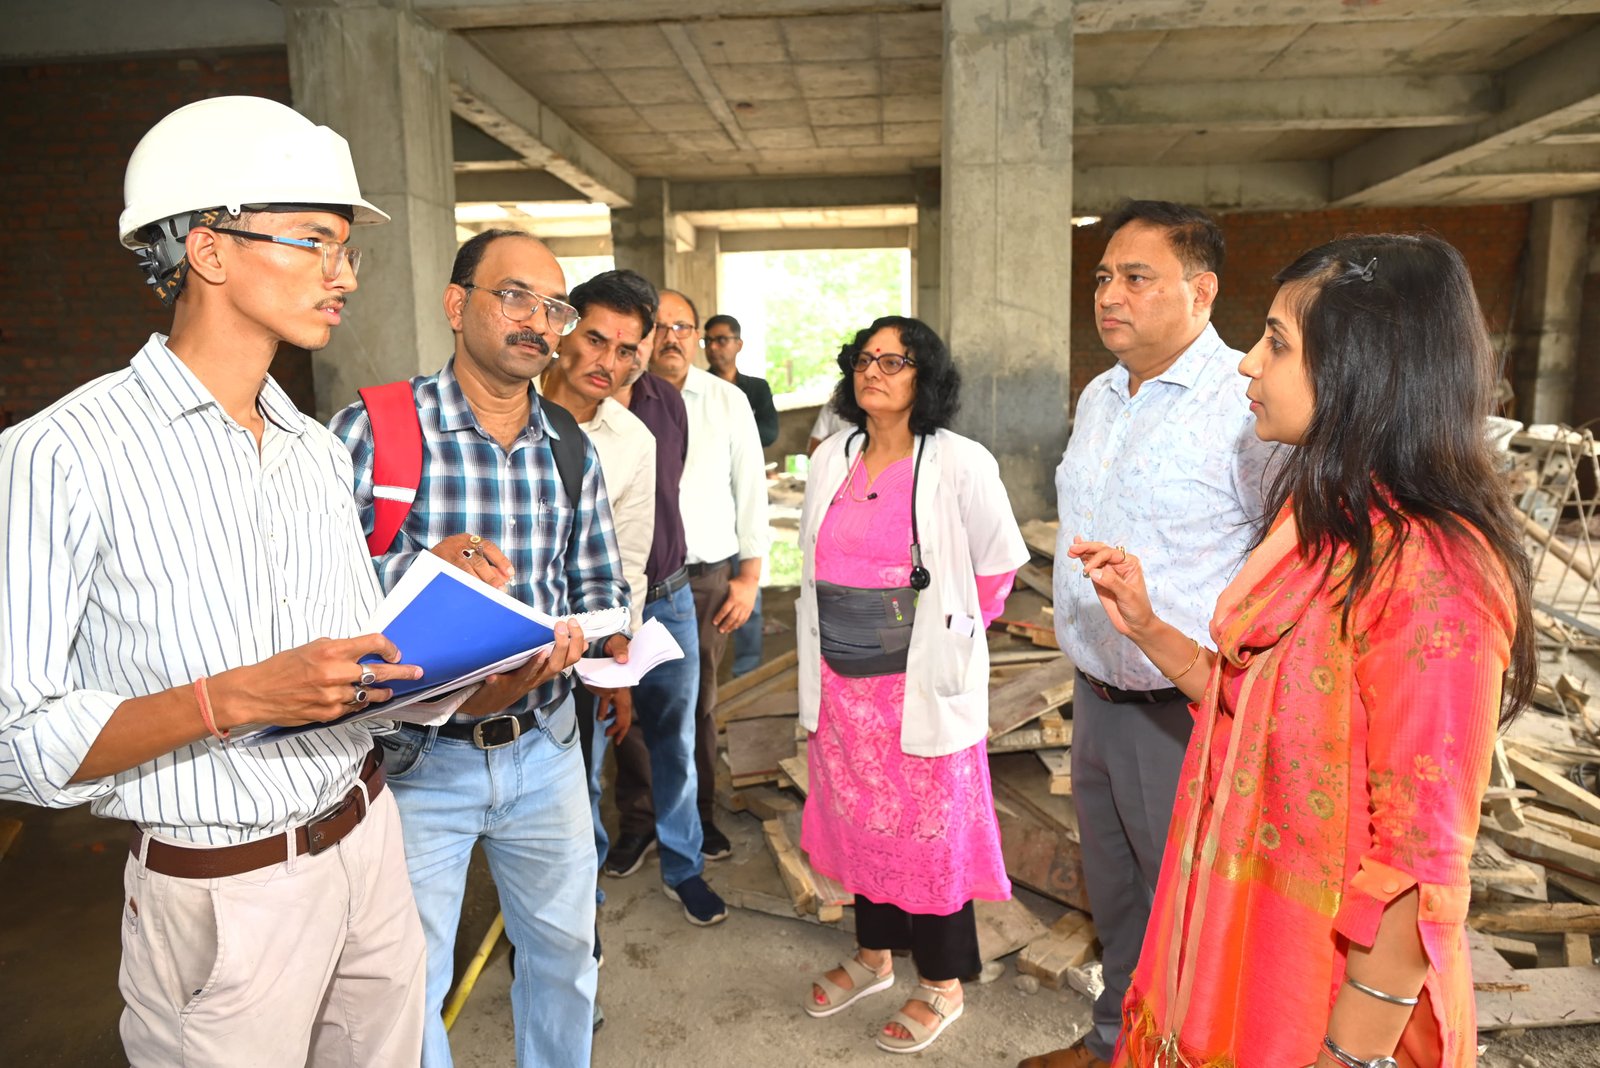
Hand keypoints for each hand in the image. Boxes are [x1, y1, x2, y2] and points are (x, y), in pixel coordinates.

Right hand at [209, 634, 422, 729]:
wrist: (256, 693)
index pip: (373, 644)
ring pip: (370, 695)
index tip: (395, 652)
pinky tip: (361, 701)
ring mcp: (334, 696)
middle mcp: (336, 673)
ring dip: (383, 692)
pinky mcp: (329, 714)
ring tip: (390, 690)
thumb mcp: (311, 648)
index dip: (389, 647)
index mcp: (331, 651)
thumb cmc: (282, 666)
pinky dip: (359, 704)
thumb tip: (364, 652)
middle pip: (380, 672)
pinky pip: (353, 709)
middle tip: (417, 672)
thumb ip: (339, 650)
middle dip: (402, 672)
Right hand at [432, 532, 513, 589]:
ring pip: (465, 570)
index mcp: (469, 539)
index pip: (489, 547)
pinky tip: (470, 593)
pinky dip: (462, 585)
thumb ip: (488, 566)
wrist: (425, 558)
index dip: (501, 560)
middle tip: (501, 588)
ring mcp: (446, 553)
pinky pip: (452, 576)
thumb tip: (505, 578)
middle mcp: (458, 544)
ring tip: (488, 594)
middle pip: (478, 561)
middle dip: (491, 576)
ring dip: (478, 583)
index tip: (510, 573)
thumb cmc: (455, 558)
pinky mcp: (437, 564)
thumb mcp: (470, 555)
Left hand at [456, 619, 587, 717]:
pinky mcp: (499, 688)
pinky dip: (497, 680)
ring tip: (541, 651)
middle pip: (556, 666)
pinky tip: (492, 676)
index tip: (573, 622)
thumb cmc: (517, 679)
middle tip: (561, 626)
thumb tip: (582, 642)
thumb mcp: (541, 668)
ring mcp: (519, 684)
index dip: (576, 641)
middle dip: (562, 646)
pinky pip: (499, 685)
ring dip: (536, 664)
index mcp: (547, 670)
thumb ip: (558, 655)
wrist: (492, 702)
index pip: (571, 658)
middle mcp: (537, 678)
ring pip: (532, 675)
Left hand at [589, 634, 632, 741]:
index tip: (615, 738)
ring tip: (607, 731)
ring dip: (613, 720)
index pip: (624, 710)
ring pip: (617, 709)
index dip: (621, 725)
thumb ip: (621, 651)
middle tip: (612, 740)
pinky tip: (602, 716)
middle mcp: (622, 688)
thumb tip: (623, 660)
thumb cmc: (617, 641)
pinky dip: (606, 709)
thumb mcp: (619, 644)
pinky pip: (609, 702)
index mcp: (623, 684)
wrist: (615, 638)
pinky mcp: (610, 683)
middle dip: (618, 728)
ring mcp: (617, 687)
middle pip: (623, 714)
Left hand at [713, 575, 758, 633]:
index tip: (714, 623)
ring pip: (739, 620)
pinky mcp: (750, 609)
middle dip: (725, 625)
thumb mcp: (728, 585)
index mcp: (733, 598)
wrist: (750, 580)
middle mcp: (740, 604)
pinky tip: (735, 628)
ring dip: (732, 627)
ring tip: (726, 631)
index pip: (725, 610)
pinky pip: (745, 619)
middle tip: (720, 631)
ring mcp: (746, 607)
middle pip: (732, 617)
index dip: (719, 617)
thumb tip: (709, 597)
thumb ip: (721, 592)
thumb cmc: (736, 582)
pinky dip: (739, 624)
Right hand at [1066, 536, 1156, 637]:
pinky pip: (1091, 567)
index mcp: (1129, 564)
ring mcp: (1109, 572)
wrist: (1135, 624)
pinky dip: (1083, 559)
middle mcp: (1119, 565)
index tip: (1087, 570)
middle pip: (1101, 551)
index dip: (1097, 558)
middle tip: (1074, 548)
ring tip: (1071, 550)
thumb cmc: (1138, 609)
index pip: (1110, 553)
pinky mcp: (1100, 580)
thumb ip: (1111, 582)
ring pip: (1094, 557)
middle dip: (1087, 548)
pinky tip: (1077, 552)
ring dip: (1083, 552)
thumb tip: (1093, 572)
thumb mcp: (1127, 595)